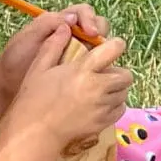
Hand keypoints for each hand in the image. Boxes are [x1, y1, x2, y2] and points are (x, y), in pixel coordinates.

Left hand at [0, 5, 107, 102]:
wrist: (8, 83)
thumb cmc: (16, 57)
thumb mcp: (29, 35)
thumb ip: (49, 23)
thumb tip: (73, 18)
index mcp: (61, 23)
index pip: (83, 12)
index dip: (90, 18)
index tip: (89, 31)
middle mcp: (74, 36)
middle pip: (98, 26)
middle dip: (100, 31)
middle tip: (95, 43)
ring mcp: (79, 53)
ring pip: (101, 46)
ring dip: (103, 49)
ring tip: (97, 59)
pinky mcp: (82, 70)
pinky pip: (98, 65)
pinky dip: (102, 67)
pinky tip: (98, 73)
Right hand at [2, 28, 130, 157]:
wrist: (34, 132)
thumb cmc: (34, 98)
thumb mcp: (39, 68)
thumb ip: (53, 46)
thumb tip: (65, 27)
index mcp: (82, 70)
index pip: (114, 49)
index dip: (116, 45)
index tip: (111, 47)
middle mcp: (97, 87)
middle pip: (125, 74)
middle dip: (117, 72)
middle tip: (103, 74)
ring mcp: (102, 106)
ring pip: (124, 92)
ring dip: (115, 89)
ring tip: (98, 90)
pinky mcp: (103, 122)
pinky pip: (120, 109)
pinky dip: (114, 105)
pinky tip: (98, 105)